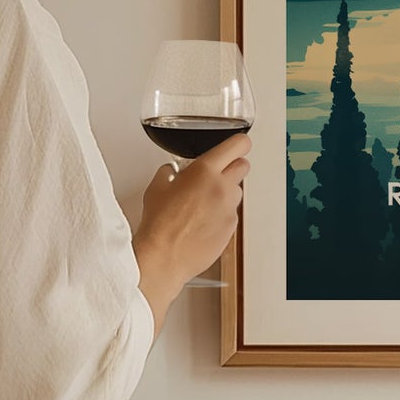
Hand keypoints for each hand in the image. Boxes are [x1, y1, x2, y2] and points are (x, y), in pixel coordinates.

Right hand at [133, 130, 251, 331]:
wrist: (164, 256)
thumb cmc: (159, 224)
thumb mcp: (157, 187)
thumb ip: (169, 172)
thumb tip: (173, 171)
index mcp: (205, 171)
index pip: (238, 145)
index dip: (240, 143)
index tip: (238, 144)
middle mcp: (222, 188)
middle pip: (243, 166)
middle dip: (232, 166)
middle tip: (217, 174)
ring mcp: (229, 209)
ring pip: (237, 191)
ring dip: (226, 192)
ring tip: (204, 203)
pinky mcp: (231, 228)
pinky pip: (232, 214)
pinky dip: (222, 214)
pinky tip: (203, 222)